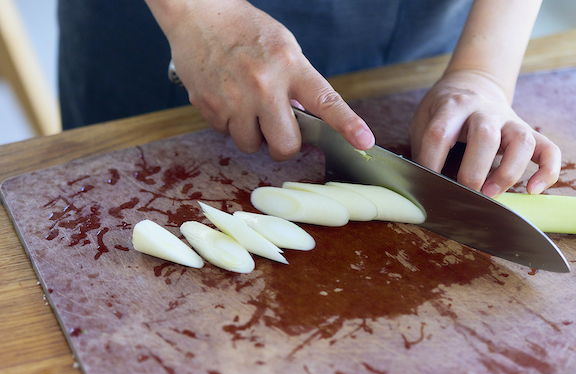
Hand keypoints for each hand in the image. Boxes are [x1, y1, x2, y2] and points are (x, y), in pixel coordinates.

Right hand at [152, 0, 373, 160]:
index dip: (348, 125)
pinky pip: (226, 134)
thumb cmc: (243, 30)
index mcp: (290, 66)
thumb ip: (298, 83)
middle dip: (283, 145)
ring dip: (252, 134)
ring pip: (252, 145)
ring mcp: (235, 99)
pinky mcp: (210, 107)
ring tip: (246, 106)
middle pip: (285, 144)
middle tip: (278, 131)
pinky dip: (228, 124)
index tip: (364, 141)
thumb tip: (303, 118)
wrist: (198, 14)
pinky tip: (227, 99)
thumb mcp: (283, 47)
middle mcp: (264, 85)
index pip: (326, 101)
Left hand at [409, 70, 560, 196]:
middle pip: (485, 135)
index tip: (427, 184)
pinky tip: (533, 190)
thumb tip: (422, 184)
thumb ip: (423, 147)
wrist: (473, 84)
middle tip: (464, 193)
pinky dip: (547, 171)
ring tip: (491, 193)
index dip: (430, 162)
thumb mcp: (423, 120)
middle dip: (473, 170)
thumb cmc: (443, 111)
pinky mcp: (528, 131)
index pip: (439, 134)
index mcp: (452, 106)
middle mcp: (483, 111)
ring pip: (521, 141)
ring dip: (508, 171)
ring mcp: (509, 120)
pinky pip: (549, 149)